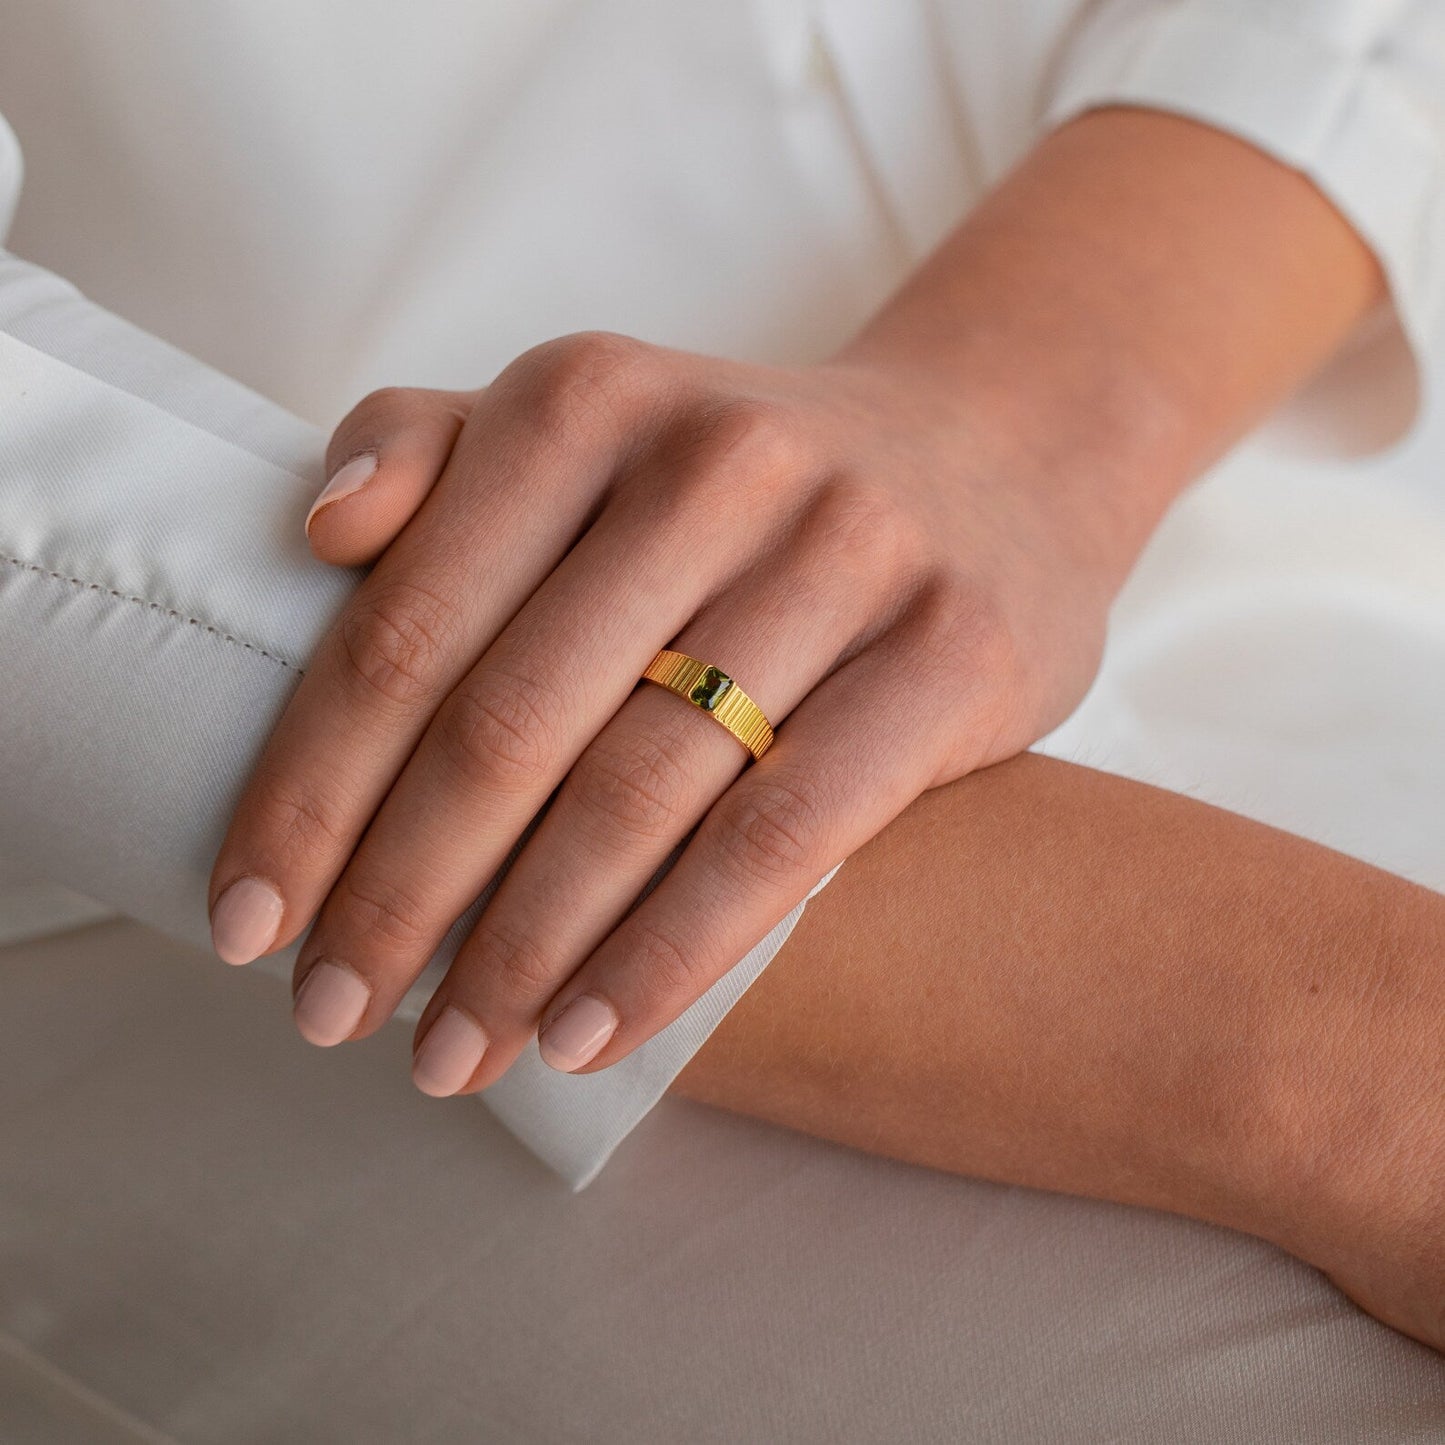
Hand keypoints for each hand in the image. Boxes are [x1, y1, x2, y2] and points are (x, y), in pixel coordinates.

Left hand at [207, 327, 1126, 1091]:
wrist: (996, 455)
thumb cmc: (743, 482)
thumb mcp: (594, 422)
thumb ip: (437, 450)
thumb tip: (320, 534)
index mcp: (591, 399)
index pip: (404, 627)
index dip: (308, 791)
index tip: (246, 923)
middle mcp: (716, 460)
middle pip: (508, 724)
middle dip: (399, 895)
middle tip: (331, 1013)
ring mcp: (847, 552)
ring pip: (640, 792)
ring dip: (519, 950)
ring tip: (448, 1055)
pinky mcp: (952, 650)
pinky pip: (787, 836)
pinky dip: (671, 953)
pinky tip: (586, 1034)